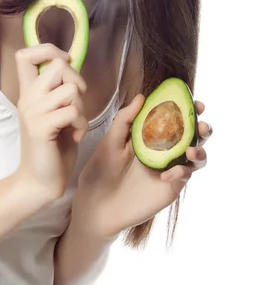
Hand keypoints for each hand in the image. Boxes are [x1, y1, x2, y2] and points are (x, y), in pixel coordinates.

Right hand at [14, 44, 88, 203]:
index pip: (24, 55)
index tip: (63, 61)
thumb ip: (58, 91)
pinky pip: (73, 112)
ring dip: (82, 108)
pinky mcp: (40, 127)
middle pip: (57, 66)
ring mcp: (32, 112)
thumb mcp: (55, 112)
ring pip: (70, 89)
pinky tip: (73, 136)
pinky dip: (81, 125)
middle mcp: (27, 98)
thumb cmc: (52, 148)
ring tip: (74, 124)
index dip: (47, 49)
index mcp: (28, 92)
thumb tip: (69, 65)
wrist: (39, 182)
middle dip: (77, 81)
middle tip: (76, 103)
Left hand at [73, 93, 211, 238]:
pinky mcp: (171, 186)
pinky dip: (182, 171)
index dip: (188, 109)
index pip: (174, 118)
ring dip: (200, 150)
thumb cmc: (100, 170)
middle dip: (203, 127)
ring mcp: (170, 167)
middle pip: (193, 135)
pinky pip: (186, 175)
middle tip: (201, 125)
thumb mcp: (110, 141)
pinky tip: (166, 174)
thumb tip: (142, 96)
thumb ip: (125, 119)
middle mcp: (164, 149)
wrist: (97, 203)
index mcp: (150, 134)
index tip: (194, 102)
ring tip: (190, 151)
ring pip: (197, 156)